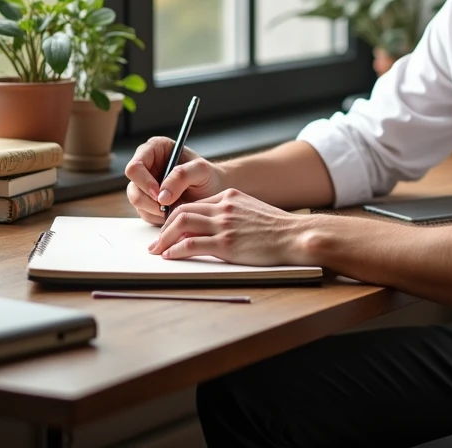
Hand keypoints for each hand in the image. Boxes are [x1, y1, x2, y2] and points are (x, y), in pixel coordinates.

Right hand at [125, 137, 222, 224]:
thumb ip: (181, 176)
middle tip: (168, 207)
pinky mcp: (147, 200)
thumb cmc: (208, 175)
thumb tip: (162, 196)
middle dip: (150, 200)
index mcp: (155, 149)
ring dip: (155, 210)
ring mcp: (144, 184)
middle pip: (133, 187)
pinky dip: (158, 216)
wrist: (213, 190)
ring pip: (137, 202)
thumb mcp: (201, 170)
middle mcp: (146, 165)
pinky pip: (144, 213)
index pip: (135, 166)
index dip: (144, 182)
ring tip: (176, 207)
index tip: (160, 194)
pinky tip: (174, 211)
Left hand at [148, 187, 314, 265]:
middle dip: (164, 228)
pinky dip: (176, 250)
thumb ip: (232, 213)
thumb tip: (213, 226)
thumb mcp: (252, 210)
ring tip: (157, 251)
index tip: (168, 229)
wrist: (295, 236)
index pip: (194, 203)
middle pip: (182, 211)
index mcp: (230, 196)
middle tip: (156, 242)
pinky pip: (191, 245)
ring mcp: (224, 224)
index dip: (176, 217)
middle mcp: (224, 207)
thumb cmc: (278, 228)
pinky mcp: (226, 244)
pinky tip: (170, 256)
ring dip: (164, 239)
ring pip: (181, 224)